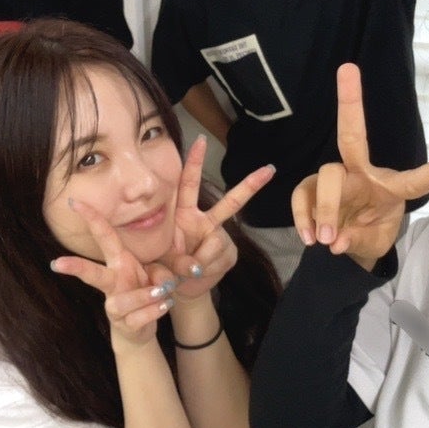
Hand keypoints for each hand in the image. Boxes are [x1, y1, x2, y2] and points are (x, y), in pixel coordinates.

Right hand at [50, 200, 177, 348]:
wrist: (139, 328)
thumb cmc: (145, 291)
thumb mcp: (158, 275)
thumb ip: (162, 273)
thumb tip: (162, 283)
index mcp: (118, 262)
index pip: (104, 236)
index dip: (91, 218)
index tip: (74, 202)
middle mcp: (112, 282)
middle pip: (92, 274)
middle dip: (76, 268)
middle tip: (57, 263)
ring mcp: (114, 305)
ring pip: (123, 301)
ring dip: (144, 296)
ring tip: (162, 291)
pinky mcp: (124, 324)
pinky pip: (139, 318)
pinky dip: (155, 311)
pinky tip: (164, 305)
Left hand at [164, 135, 274, 301]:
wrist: (179, 288)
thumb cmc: (164, 264)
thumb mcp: (159, 258)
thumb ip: (173, 260)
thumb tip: (194, 266)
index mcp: (184, 213)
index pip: (189, 184)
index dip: (195, 162)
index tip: (201, 139)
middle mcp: (205, 221)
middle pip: (231, 202)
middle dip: (250, 186)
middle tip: (269, 170)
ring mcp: (219, 237)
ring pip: (215, 243)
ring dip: (199, 260)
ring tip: (187, 269)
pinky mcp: (229, 254)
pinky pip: (219, 259)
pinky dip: (205, 270)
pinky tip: (199, 273)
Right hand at [292, 64, 428, 265]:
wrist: (343, 242)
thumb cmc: (369, 232)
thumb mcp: (374, 242)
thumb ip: (361, 242)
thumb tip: (339, 243)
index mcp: (389, 186)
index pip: (418, 178)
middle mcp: (360, 173)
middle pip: (352, 137)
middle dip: (350, 100)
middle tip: (347, 68)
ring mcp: (332, 179)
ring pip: (327, 176)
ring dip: (326, 209)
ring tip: (326, 240)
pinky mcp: (308, 189)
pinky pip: (301, 195)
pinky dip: (303, 218)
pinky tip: (310, 238)